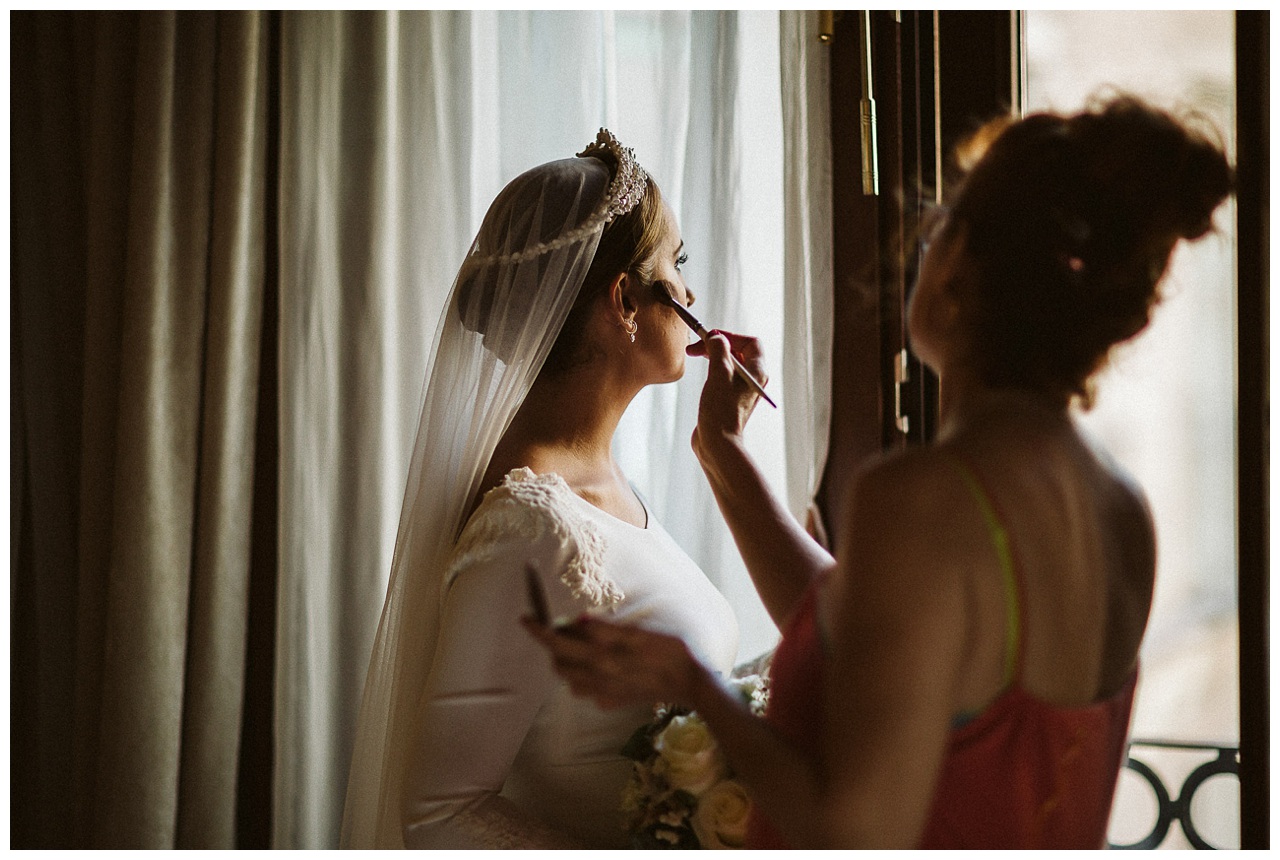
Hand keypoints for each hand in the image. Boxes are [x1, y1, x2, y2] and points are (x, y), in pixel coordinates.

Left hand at [521, 616, 708, 710]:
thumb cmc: (670, 652)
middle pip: (558, 664)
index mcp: (602, 659)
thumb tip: (576, 620)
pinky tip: (602, 662)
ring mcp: (604, 694)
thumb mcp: (639, 634)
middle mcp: (597, 680)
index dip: (537, 632)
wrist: (691, 684)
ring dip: (567, 661)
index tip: (524, 618)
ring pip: (570, 679)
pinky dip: (584, 674)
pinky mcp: (612, 701)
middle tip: (561, 626)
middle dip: (553, 646)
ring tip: (582, 642)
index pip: (556, 645)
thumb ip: (605, 630)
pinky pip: (587, 688)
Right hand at [688, 331, 768, 462]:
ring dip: (712, 356)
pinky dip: (712, 369)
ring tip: (695, 355)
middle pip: (738, 351)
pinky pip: (723, 376)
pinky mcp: (729, 399)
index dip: (730, 336)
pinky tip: (701, 374)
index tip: (710, 338)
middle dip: (717, 344)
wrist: (717, 443)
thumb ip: (718, 349)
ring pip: (729, 363)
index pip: (751, 342)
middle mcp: (752, 381)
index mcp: (757, 373)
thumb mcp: (719, 372)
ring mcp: (741, 391)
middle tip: (696, 347)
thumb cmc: (721, 410)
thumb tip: (715, 337)